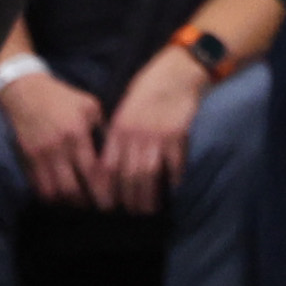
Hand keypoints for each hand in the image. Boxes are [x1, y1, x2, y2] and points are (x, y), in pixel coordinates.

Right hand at [0, 61, 108, 205]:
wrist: (26, 92)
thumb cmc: (64, 98)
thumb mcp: (90, 106)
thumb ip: (103, 129)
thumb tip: (118, 152)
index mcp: (77, 133)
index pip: (92, 171)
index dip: (103, 190)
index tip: (112, 202)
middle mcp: (57, 147)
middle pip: (72, 188)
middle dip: (87, 203)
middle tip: (99, 208)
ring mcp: (40, 155)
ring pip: (54, 192)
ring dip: (69, 203)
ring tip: (82, 204)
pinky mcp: (27, 160)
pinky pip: (39, 187)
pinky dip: (52, 197)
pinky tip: (63, 197)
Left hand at [99, 51, 209, 208]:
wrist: (176, 71)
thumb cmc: (148, 90)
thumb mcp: (124, 109)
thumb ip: (117, 135)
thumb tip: (112, 164)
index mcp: (118, 129)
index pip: (107, 167)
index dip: (107, 189)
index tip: (108, 205)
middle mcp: (135, 135)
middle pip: (128, 176)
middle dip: (129, 200)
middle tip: (131, 214)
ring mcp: (157, 136)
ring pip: (149, 175)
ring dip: (149, 196)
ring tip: (149, 210)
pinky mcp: (178, 136)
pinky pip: (175, 165)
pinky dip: (174, 181)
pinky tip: (174, 191)